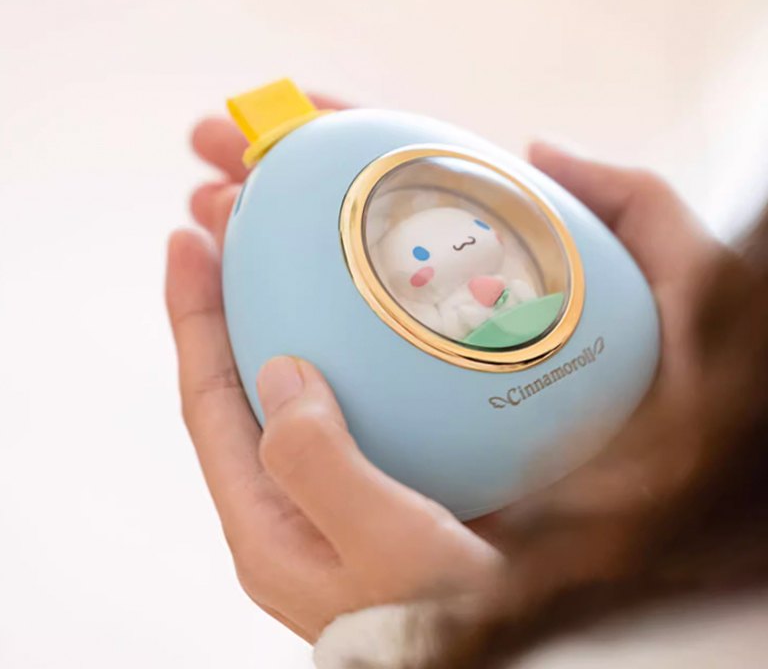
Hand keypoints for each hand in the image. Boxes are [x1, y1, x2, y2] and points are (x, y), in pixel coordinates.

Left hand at [167, 143, 499, 641]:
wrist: (502, 661)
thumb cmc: (439, 625)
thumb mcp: (386, 548)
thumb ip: (322, 465)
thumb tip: (285, 371)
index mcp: (270, 519)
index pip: (210, 400)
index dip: (194, 318)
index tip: (189, 242)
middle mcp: (293, 496)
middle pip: (242, 380)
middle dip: (230, 298)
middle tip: (234, 220)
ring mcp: (338, 483)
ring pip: (298, 382)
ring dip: (290, 311)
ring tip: (293, 245)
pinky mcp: (385, 474)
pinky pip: (355, 394)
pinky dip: (355, 343)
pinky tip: (380, 310)